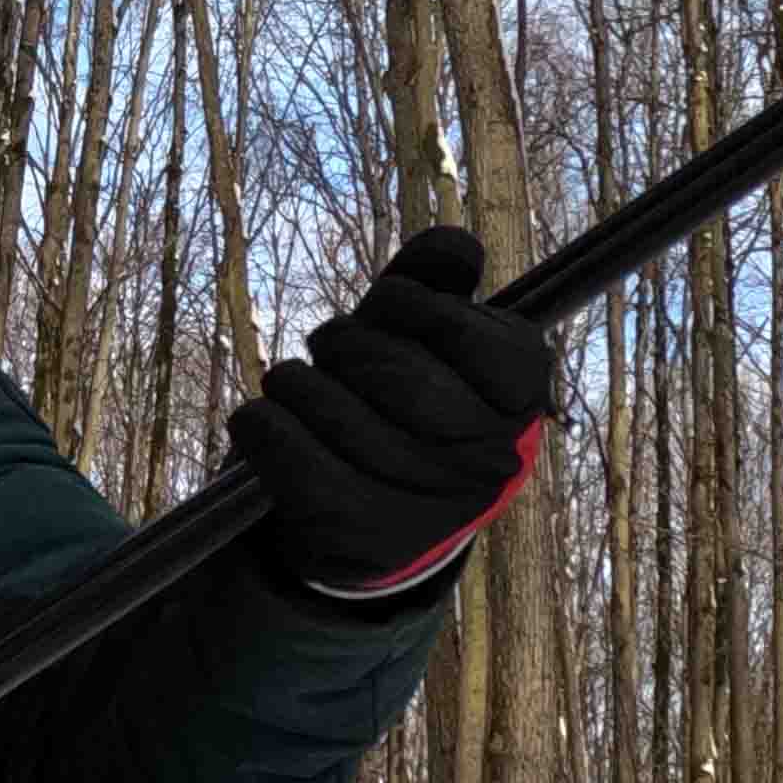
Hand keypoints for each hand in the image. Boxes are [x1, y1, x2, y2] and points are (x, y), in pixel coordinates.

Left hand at [231, 226, 554, 601]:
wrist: (375, 521)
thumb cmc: (403, 404)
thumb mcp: (425, 339)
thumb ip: (436, 283)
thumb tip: (458, 247)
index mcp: (520, 396)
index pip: (455, 327)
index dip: (406, 305)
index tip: (388, 310)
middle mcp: (489, 458)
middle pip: (390, 372)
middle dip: (343, 343)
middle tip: (331, 348)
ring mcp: (429, 505)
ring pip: (330, 406)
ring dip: (294, 383)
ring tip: (295, 388)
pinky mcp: (361, 535)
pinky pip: (285, 449)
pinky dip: (261, 424)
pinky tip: (266, 423)